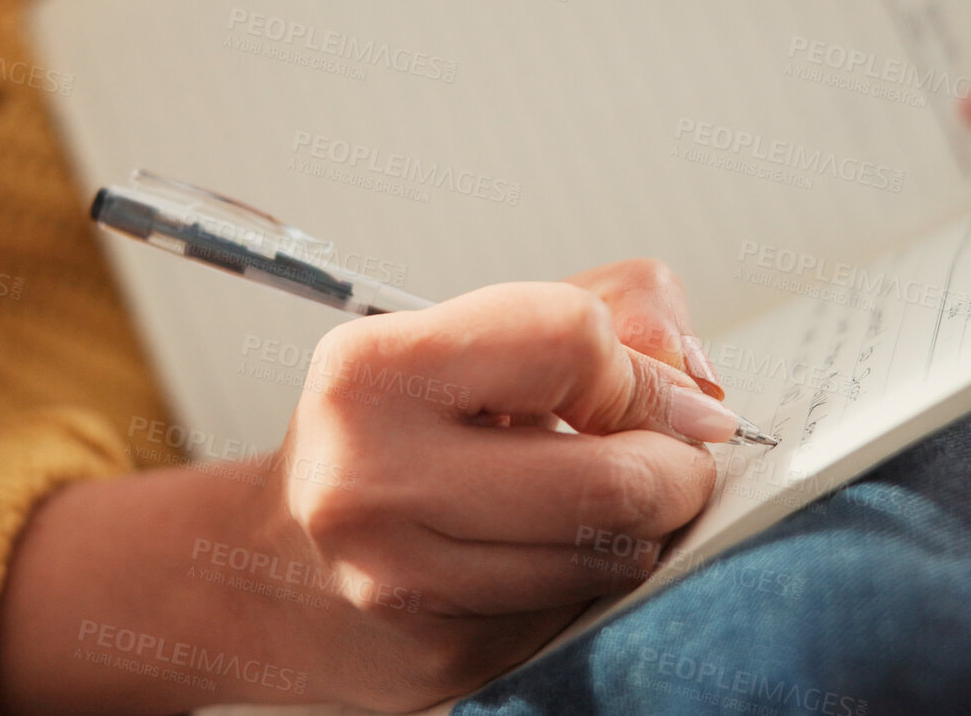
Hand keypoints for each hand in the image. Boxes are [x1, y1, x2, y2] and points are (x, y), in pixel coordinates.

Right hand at [256, 258, 733, 708]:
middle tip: (673, 460)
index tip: (653, 389)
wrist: (273, 574)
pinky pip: (580, 613)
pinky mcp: (444, 658)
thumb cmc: (385, 436)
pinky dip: (589, 581)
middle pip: (614, 477)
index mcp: (371, 373)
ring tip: (596, 503)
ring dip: (639, 529)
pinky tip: (543, 556)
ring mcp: (403, 583)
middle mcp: (371, 479)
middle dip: (677, 468)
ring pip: (612, 557)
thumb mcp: (462, 337)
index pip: (570, 341)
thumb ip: (599, 311)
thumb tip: (697, 387)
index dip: (637, 367)